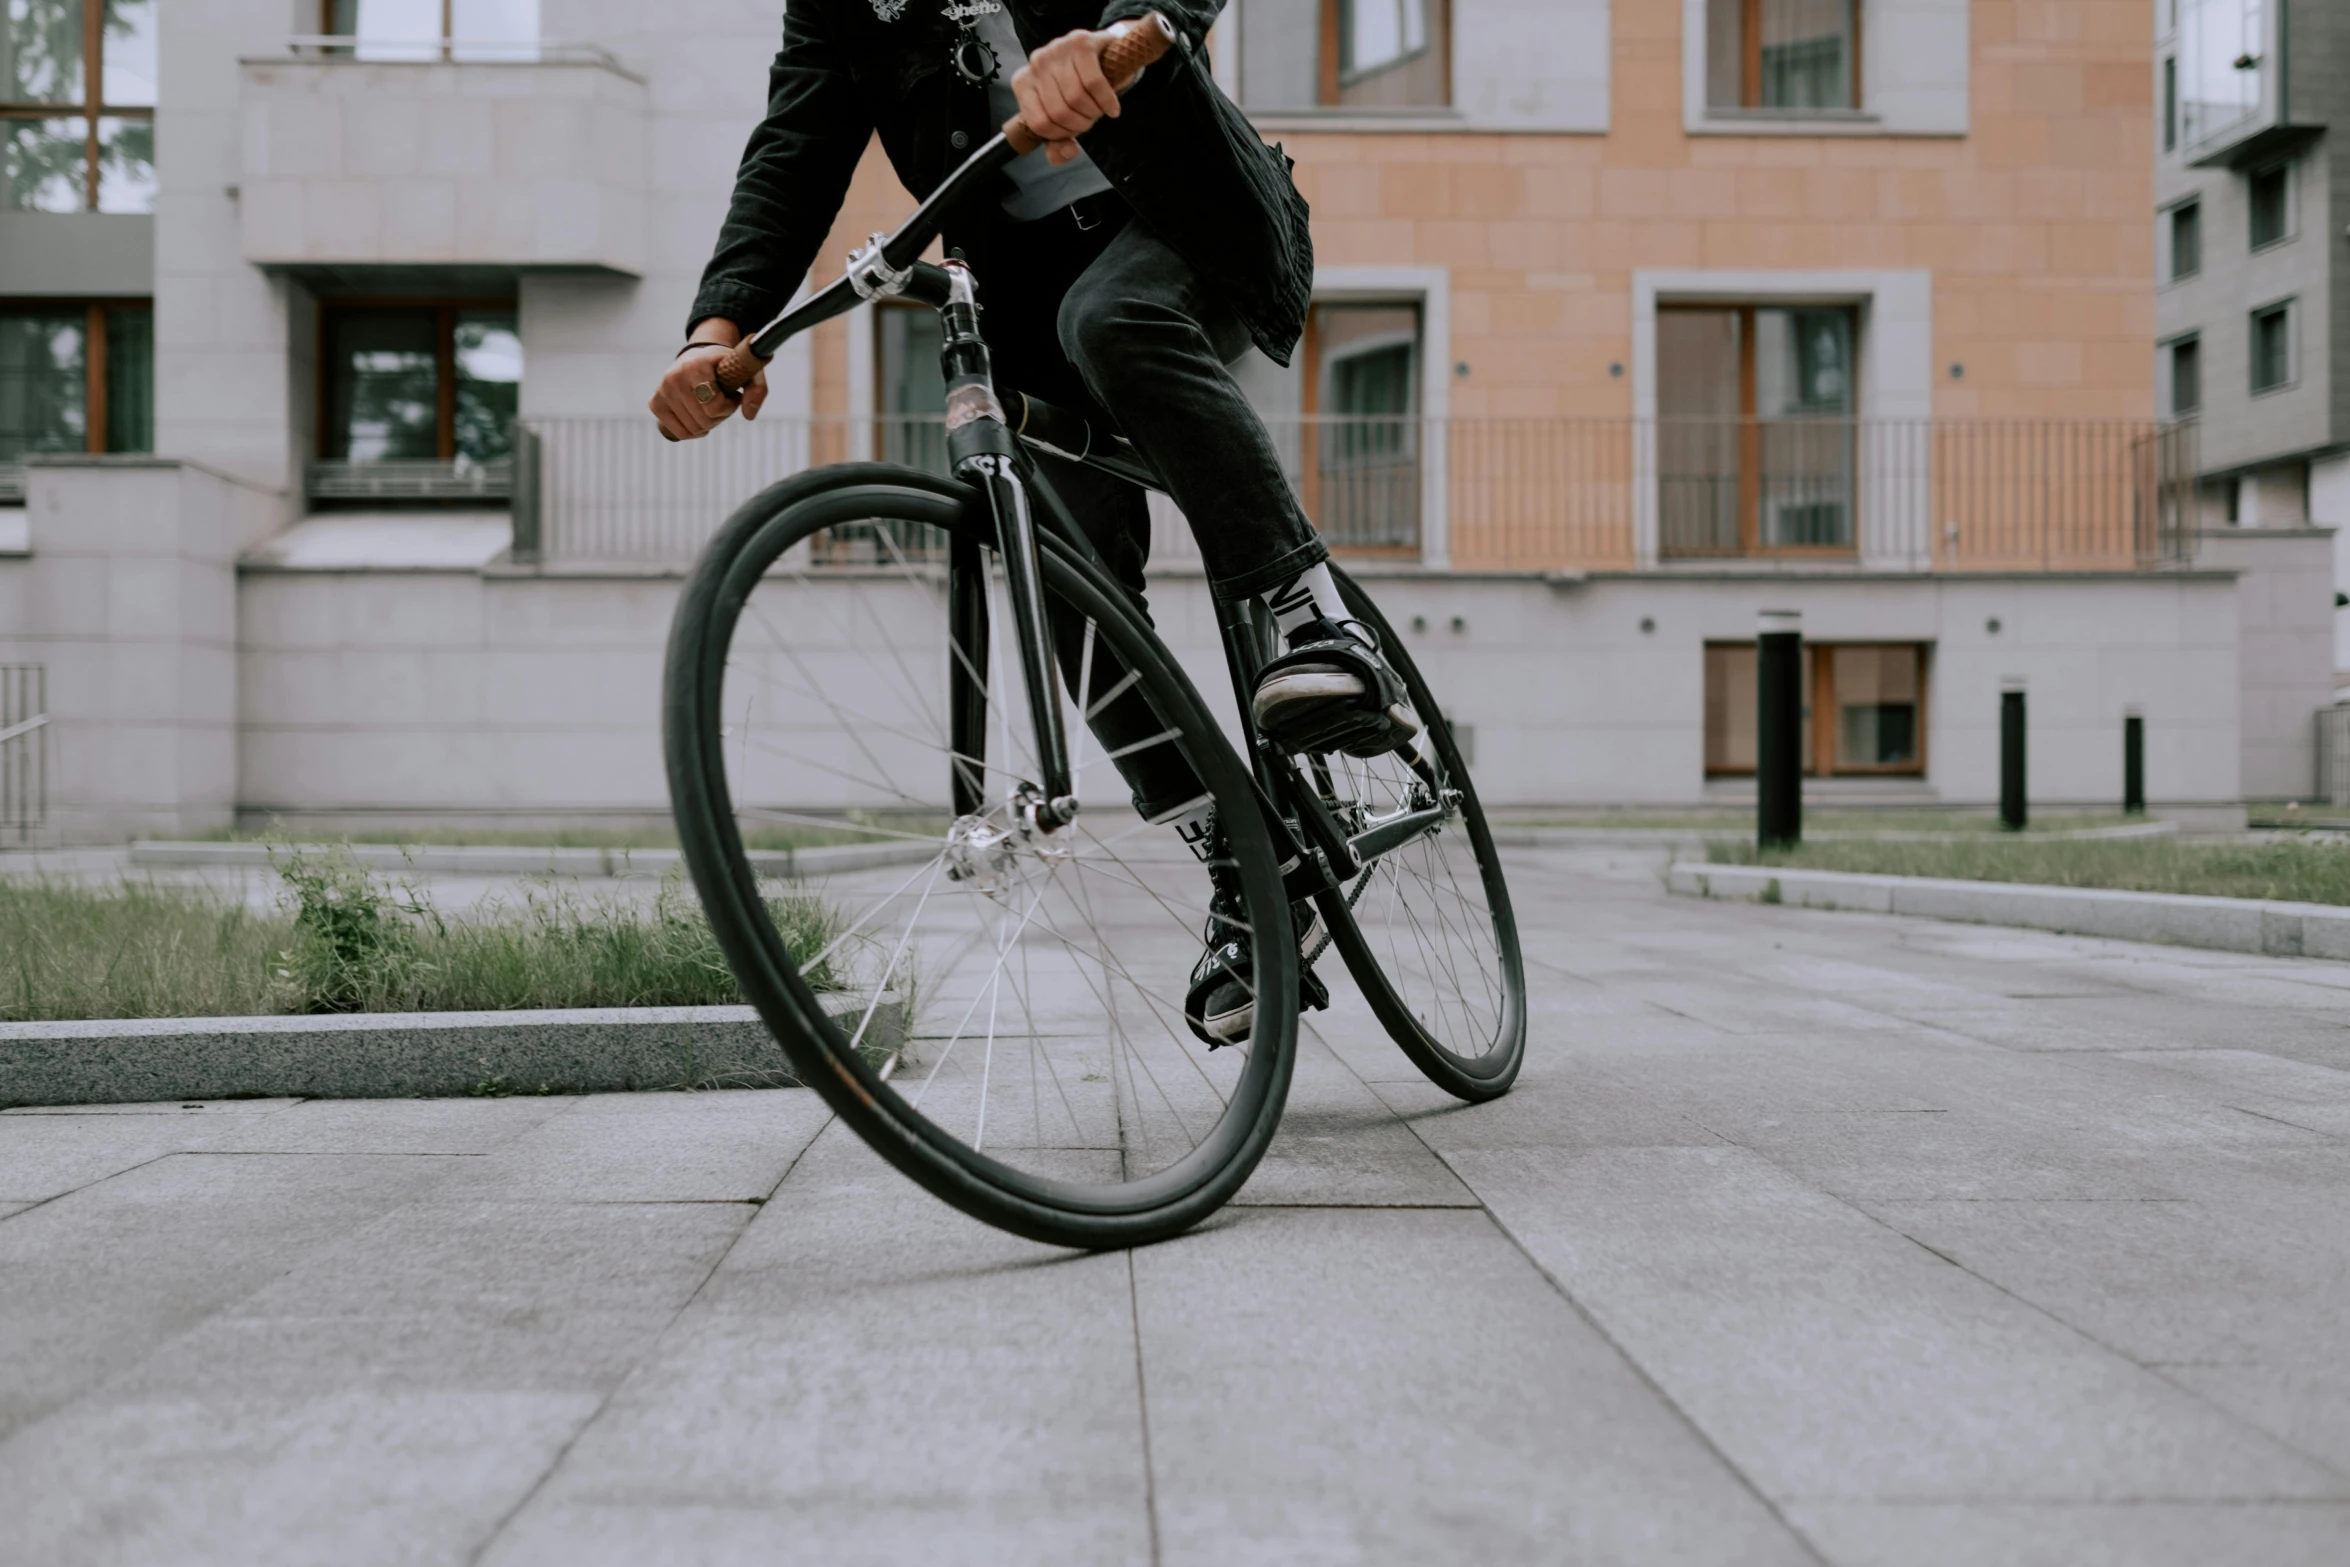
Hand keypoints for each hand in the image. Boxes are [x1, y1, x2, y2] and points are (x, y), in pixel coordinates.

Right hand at [649, 322, 766, 440]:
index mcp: (695, 366)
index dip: (729, 407)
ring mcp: (662, 390)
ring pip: (693, 429)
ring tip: (710, 405)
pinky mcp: (655, 403)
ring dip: (708, 423)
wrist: (699, 357)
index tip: (733, 396)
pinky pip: (679, 433)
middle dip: (720, 416)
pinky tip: (698, 417)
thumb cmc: (725, 366)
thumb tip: (749, 416)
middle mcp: (674, 377)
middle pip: (704, 420)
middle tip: (722, 401)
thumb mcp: (747, 371)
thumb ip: (757, 389)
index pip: (713, 406)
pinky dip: (693, 431)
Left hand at [1014, 28, 1123, 166]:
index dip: (1062, 134)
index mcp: (1024, 84)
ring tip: (1100, 109)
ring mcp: (1056, 50)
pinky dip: (1106, 101)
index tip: (1075, 130)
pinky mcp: (1080, 43)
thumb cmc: (1080, 86)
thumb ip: (1059, 142)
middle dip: (1082, 124)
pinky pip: (1094, 83)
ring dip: (1095, 112)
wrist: (1104, 54)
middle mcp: (1035, 64)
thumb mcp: (1065, 118)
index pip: (1039, 124)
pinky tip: (1112, 106)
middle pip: (1059, 113)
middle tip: (1091, 118)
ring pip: (1076, 99)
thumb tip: (1065, 153)